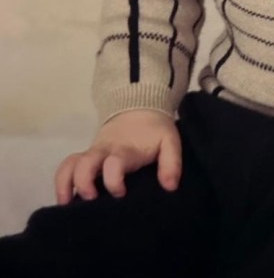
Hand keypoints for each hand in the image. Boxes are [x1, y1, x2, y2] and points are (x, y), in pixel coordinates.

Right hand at [54, 109, 180, 204]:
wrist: (140, 106)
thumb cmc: (154, 130)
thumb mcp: (169, 141)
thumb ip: (171, 163)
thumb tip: (169, 187)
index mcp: (125, 150)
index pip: (114, 163)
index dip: (113, 180)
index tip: (121, 193)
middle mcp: (104, 152)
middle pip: (83, 164)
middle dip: (83, 183)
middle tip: (90, 201)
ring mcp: (92, 154)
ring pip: (70, 164)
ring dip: (64, 184)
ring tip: (66, 206)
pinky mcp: (86, 157)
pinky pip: (67, 166)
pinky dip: (62, 182)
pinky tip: (65, 202)